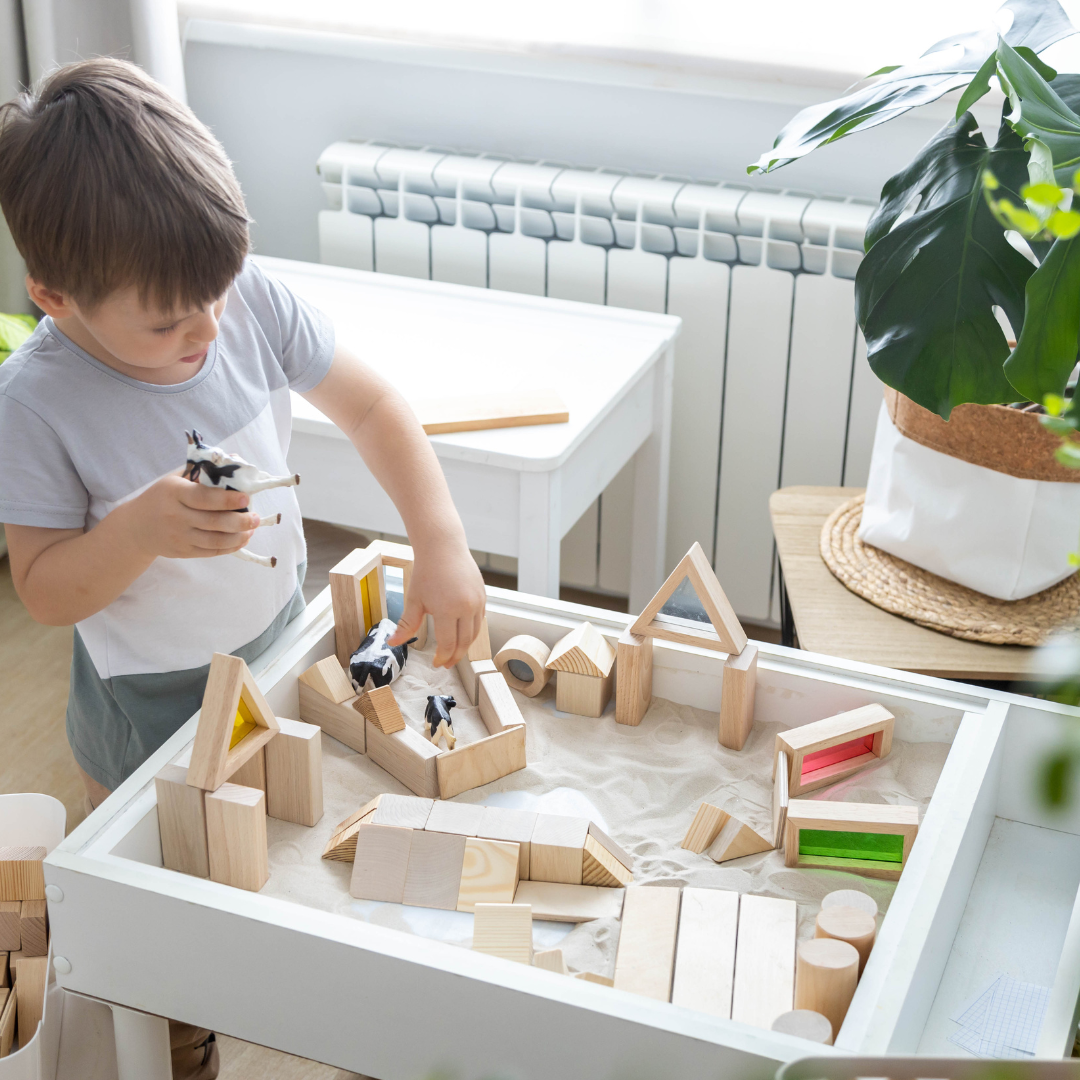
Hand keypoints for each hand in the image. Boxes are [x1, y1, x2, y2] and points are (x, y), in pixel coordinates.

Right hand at [121, 473, 260, 559]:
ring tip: (252, 529)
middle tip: (256, 517)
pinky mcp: (182, 552)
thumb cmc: (162, 498)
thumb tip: (236, 459)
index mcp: (174, 493)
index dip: (226, 499)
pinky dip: (230, 546)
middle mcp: (175, 516)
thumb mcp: (175, 480)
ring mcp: (179, 536)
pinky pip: (211, 552)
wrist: (135, 528)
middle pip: (213, 522)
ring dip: (238, 536)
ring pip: (215, 540)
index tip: (246, 498)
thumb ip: (203, 472)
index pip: (203, 497)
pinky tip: (241, 539)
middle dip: (240, 521)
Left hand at [388, 540, 486, 667]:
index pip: (448, 644)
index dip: (442, 657)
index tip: (436, 663)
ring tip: (454, 652)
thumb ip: (406, 625)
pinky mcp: (483, 596)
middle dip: (455, 656)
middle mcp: (467, 608)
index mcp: (448, 610)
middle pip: (464, 643)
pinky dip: (472, 631)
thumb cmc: (427, 571)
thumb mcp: (414, 600)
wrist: (443, 547)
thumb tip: (393, 643)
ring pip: (475, 633)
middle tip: (446, 664)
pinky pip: (480, 620)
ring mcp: (478, 602)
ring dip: (465, 646)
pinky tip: (462, 634)